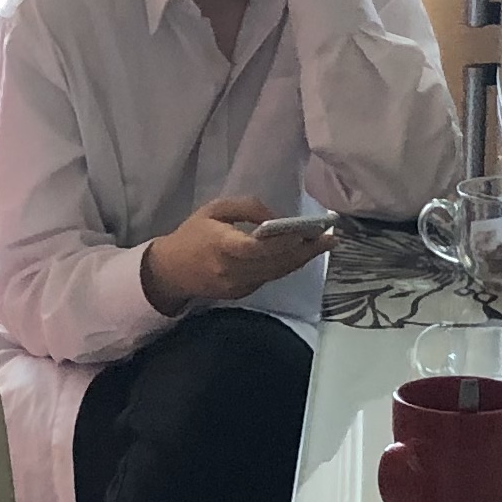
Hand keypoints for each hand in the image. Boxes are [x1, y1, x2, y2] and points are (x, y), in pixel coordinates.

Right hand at [141, 193, 337, 313]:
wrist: (170, 272)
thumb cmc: (192, 234)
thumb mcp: (213, 209)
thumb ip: (246, 208)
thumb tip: (276, 218)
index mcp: (221, 246)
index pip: (255, 248)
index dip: (281, 243)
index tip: (304, 233)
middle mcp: (232, 270)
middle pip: (275, 263)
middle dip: (305, 251)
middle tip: (331, 238)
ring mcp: (238, 286)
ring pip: (277, 272)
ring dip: (302, 259)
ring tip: (324, 244)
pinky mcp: (243, 293)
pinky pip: (270, 277)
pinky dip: (287, 265)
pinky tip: (302, 253)